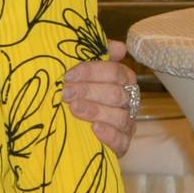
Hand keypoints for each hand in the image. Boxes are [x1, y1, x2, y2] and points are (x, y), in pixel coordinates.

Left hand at [62, 41, 139, 156]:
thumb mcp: (80, 73)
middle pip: (116, 94)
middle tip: (66, 93)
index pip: (116, 72)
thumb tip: (120, 47)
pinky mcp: (121, 145)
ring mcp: (126, 124)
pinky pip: (122, 141)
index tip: (67, 75)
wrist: (66, 128)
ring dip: (96, 111)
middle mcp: (128, 102)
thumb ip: (95, 54)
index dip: (92, 71)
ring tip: (74, 109)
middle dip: (89, 91)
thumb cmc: (76, 93)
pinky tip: (95, 129)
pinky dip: (110, 134)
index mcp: (122, 81)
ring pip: (120, 116)